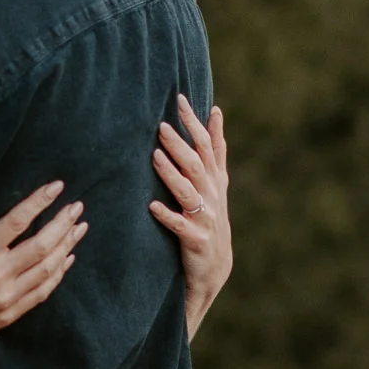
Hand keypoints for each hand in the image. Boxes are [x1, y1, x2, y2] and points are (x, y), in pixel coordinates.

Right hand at [0, 181, 85, 368]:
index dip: (39, 202)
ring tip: (79, 228)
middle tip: (77, 207)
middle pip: (41, 244)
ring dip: (66, 246)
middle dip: (62, 223)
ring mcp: (7, 296)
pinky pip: (43, 291)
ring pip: (47, 268)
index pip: (17, 221)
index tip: (57, 187)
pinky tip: (68, 259)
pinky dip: (59, 273)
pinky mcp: (11, 314)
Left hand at [148, 96, 229, 339]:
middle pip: (196, 164)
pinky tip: (152, 207)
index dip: (195, 123)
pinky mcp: (195, 239)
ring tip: (154, 156)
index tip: (180, 100)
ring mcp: (204, 218)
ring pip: (187, 191)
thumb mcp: (216, 182)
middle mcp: (212, 195)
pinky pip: (180, 225)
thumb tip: (215, 111)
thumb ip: (214, 149)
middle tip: (161, 126)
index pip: (207, 145)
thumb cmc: (209, 216)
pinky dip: (166, 215)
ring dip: (170, 173)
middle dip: (180, 144)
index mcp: (215, 179)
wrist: (214, 267)